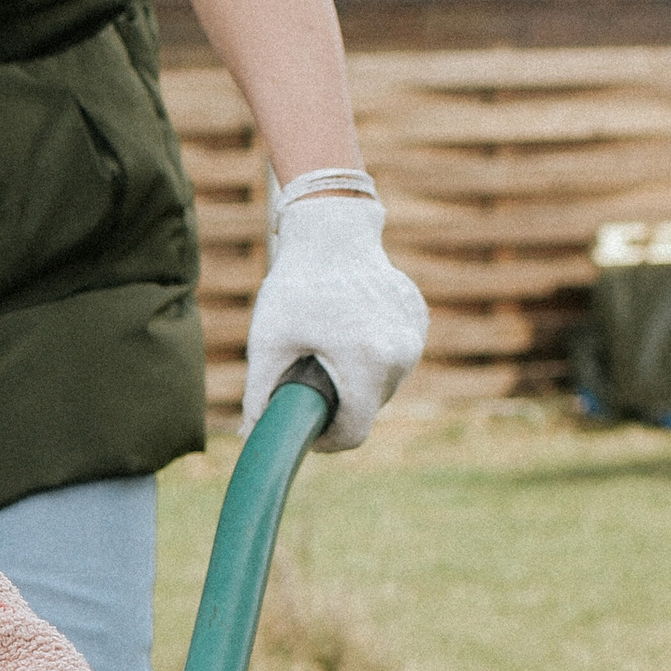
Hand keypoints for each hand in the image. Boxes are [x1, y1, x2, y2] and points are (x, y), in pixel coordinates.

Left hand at [242, 194, 428, 445]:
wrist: (332, 231)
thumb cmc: (297, 285)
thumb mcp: (268, 341)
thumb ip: (259, 394)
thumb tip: (251, 436)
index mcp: (368, 363)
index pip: (354, 432)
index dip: (328, 440)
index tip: (310, 431)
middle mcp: (401, 353)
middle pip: (369, 408)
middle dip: (340, 404)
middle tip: (309, 381)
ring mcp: (415, 336)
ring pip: (384, 383)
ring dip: (357, 379)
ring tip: (329, 348)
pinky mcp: (419, 319)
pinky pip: (395, 355)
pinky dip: (372, 353)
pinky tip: (350, 326)